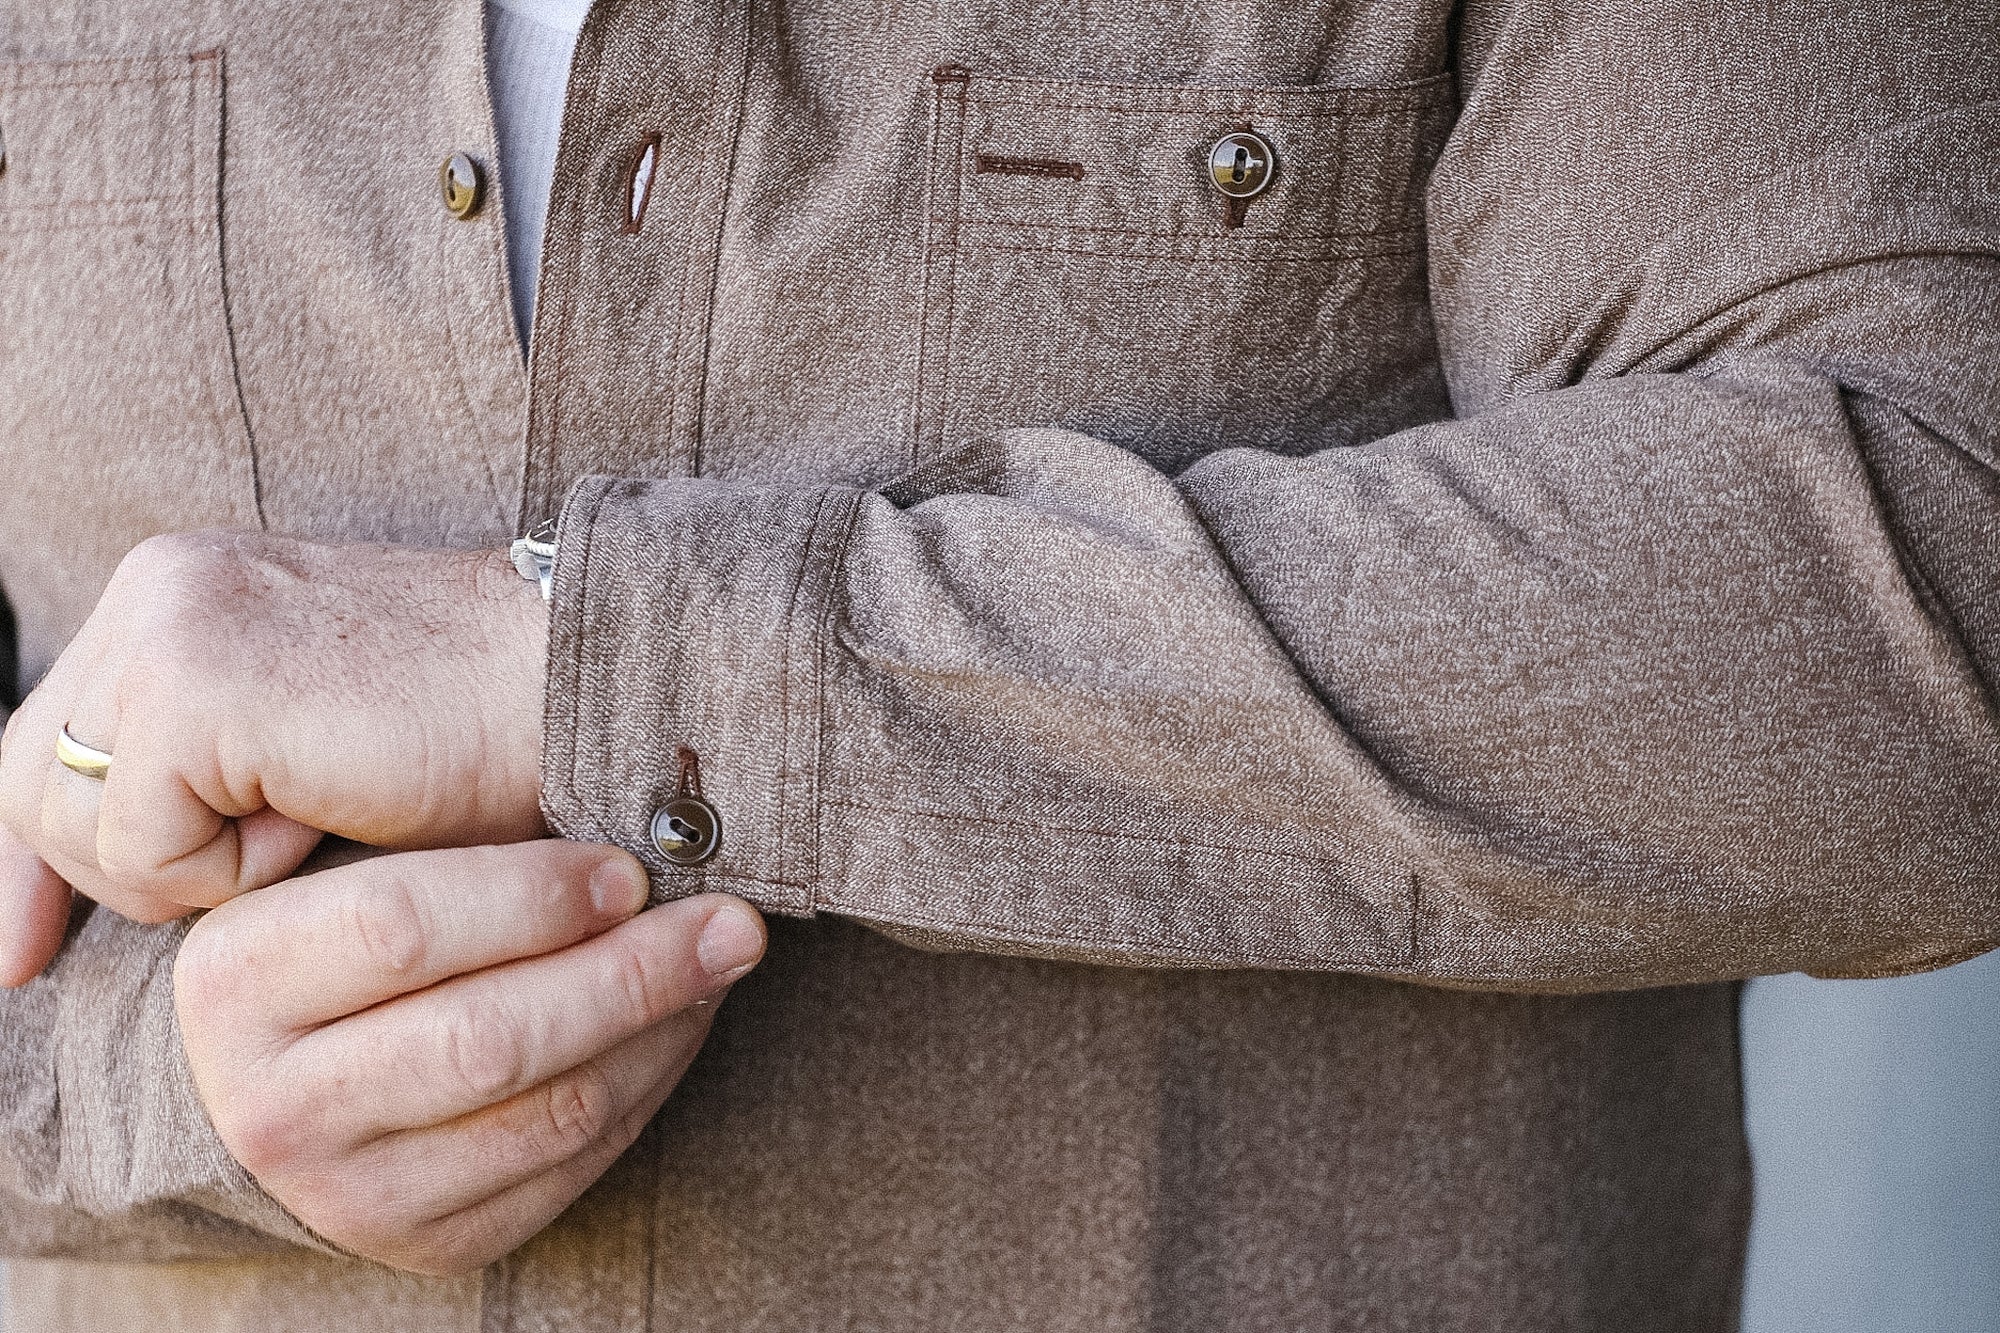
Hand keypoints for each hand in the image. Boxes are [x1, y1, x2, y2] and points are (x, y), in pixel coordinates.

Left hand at [0, 532, 547, 928]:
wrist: (587, 687)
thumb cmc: (481, 737)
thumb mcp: (304, 755)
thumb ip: (193, 782)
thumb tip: (71, 886)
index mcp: (187, 591)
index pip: (41, 736)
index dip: (24, 858)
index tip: (18, 957)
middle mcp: (159, 585)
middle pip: (28, 782)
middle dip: (90, 880)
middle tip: (194, 918)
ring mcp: (170, 624)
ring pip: (75, 822)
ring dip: (193, 870)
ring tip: (315, 824)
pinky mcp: (198, 683)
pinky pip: (144, 841)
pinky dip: (232, 871)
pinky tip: (327, 818)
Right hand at [175, 840, 765, 1274]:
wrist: (282, 1087)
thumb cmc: (347, 949)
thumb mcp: (350, 875)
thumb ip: (451, 845)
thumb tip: (631, 821)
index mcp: (235, 982)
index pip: (401, 926)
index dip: (536, 895)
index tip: (630, 869)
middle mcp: (275, 1105)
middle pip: (490, 1037)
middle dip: (634, 972)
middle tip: (729, 921)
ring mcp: (350, 1192)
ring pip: (552, 1109)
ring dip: (663, 1028)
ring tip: (719, 962)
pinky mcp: (431, 1243)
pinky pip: (574, 1164)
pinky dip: (649, 1085)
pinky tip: (680, 1024)